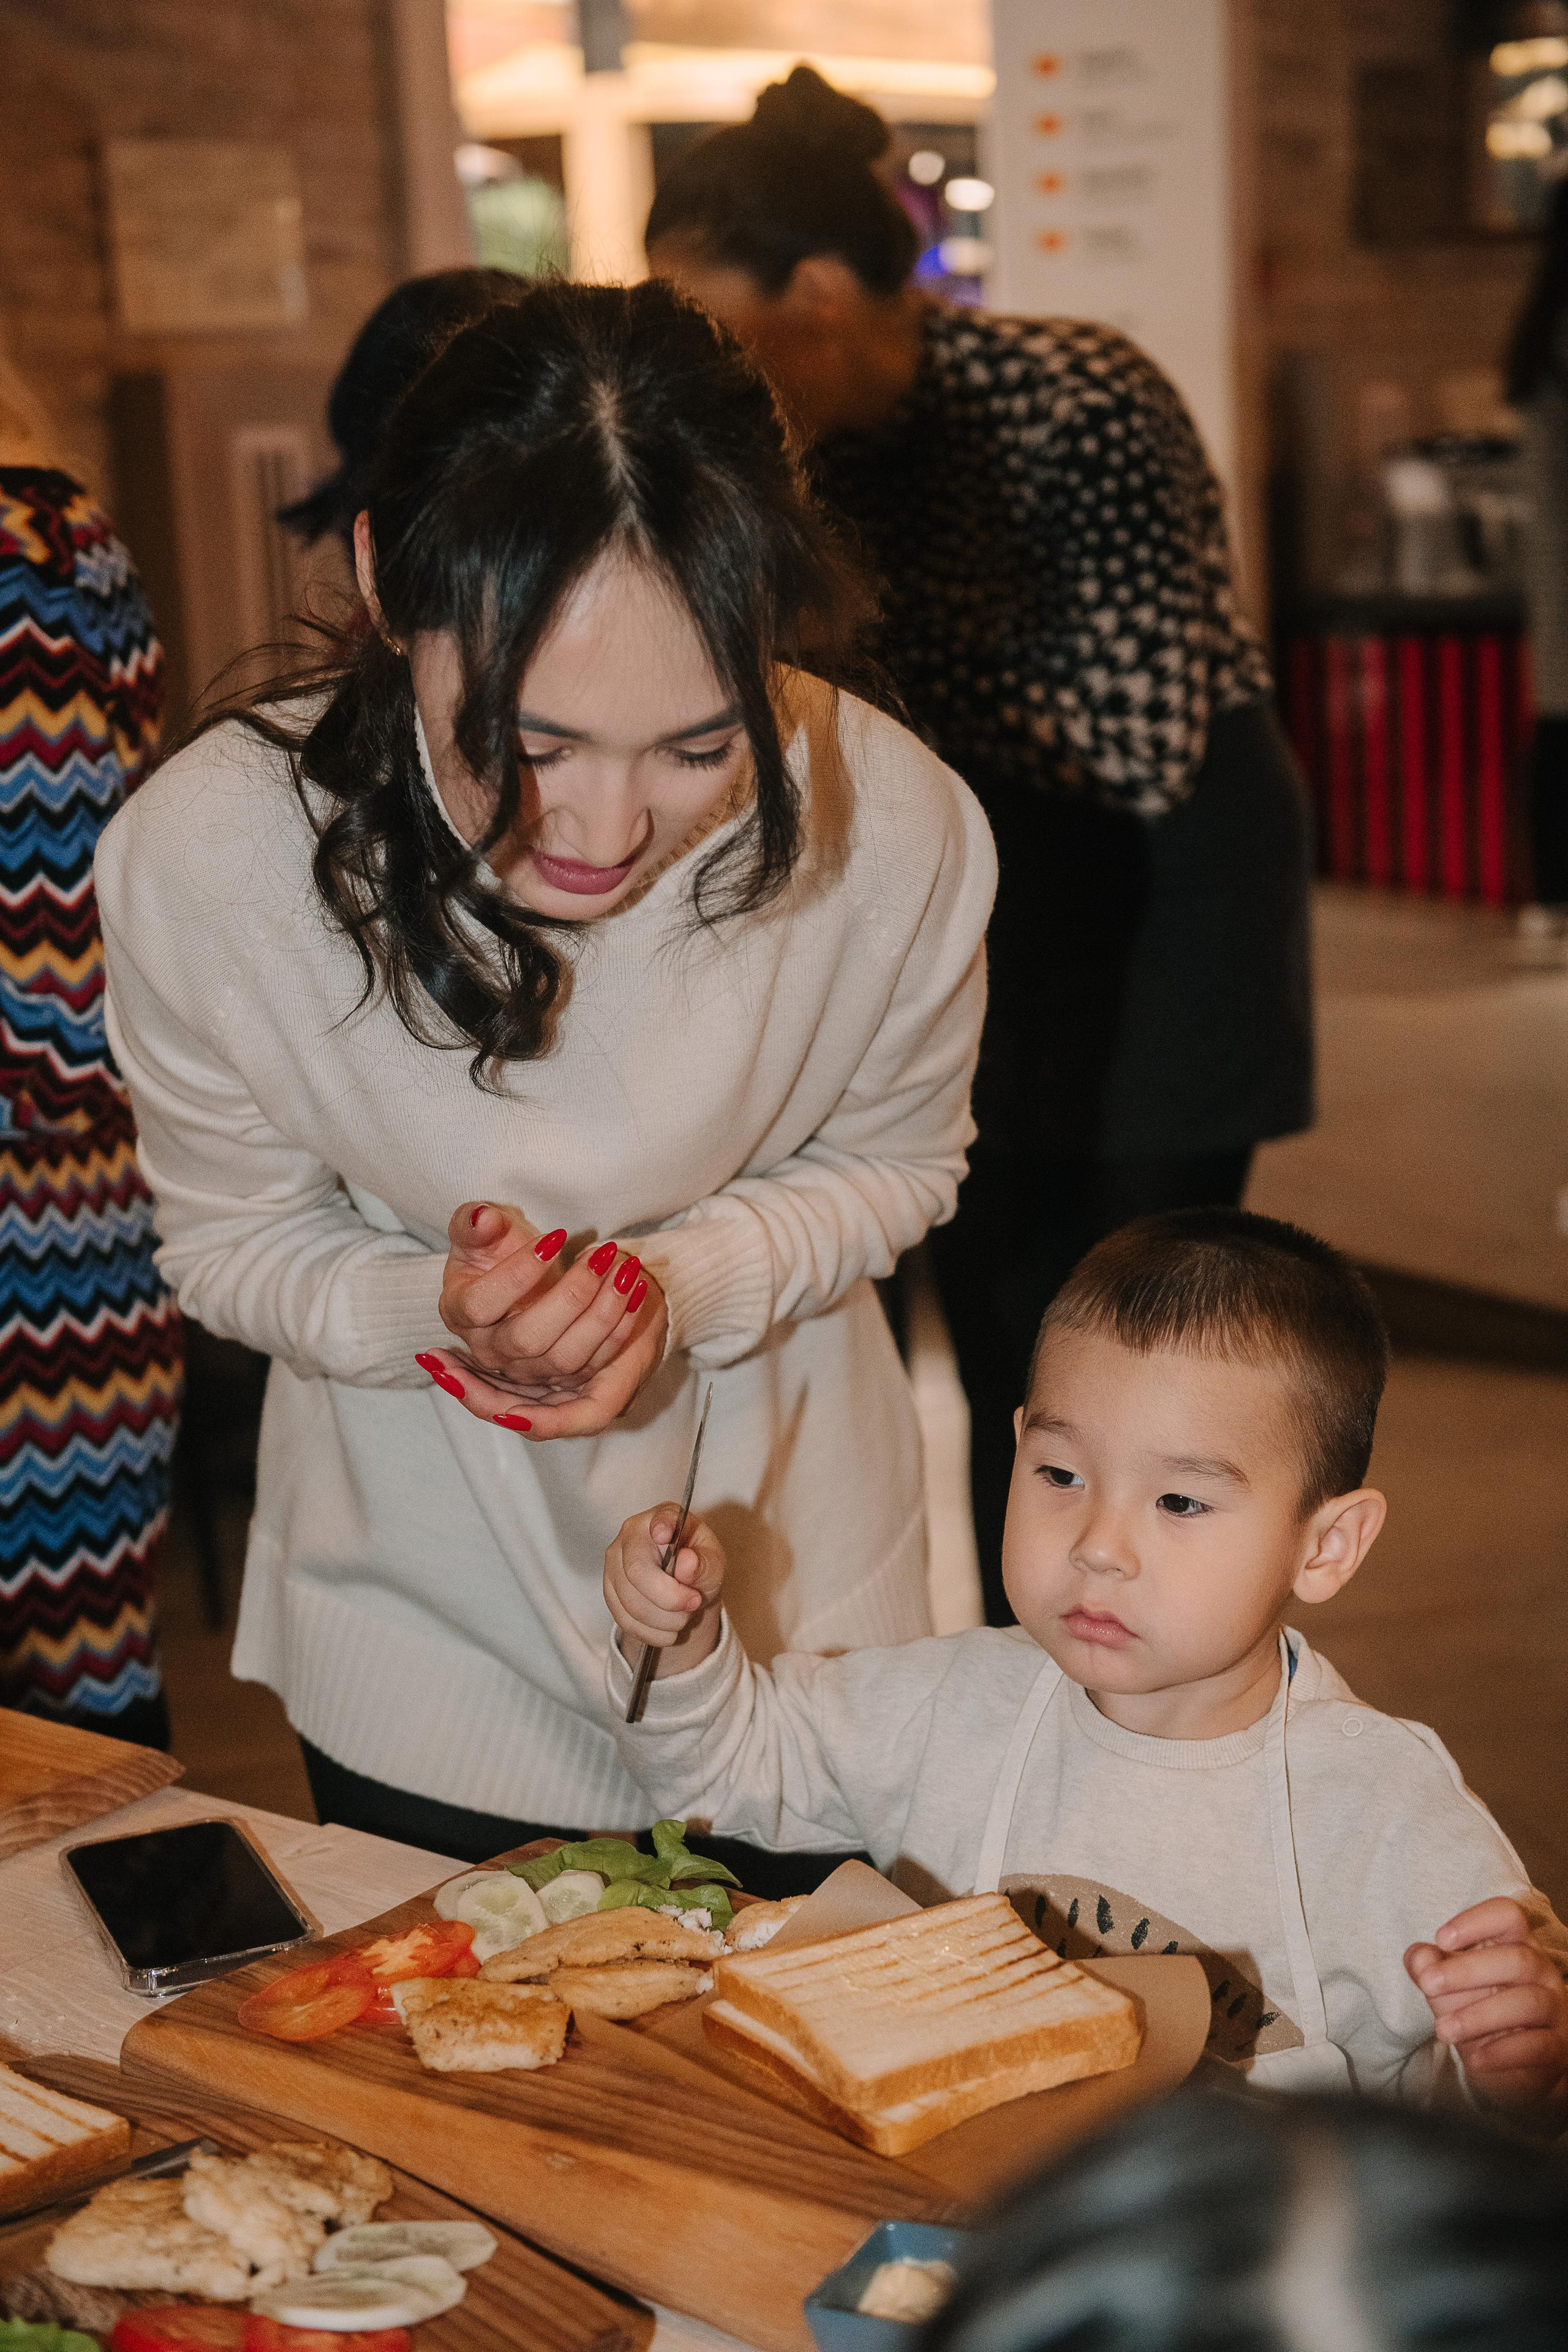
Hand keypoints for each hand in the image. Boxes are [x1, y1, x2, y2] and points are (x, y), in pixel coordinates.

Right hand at [418, 1201, 668, 1438]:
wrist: (520, 1278)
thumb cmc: (496, 1252)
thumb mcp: (480, 1233)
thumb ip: (473, 1224)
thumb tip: (482, 1217)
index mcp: (460, 1313)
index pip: (481, 1304)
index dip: (517, 1273)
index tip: (555, 1237)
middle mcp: (490, 1350)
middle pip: (528, 1338)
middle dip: (571, 1296)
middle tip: (600, 1256)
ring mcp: (527, 1369)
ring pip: (567, 1357)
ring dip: (603, 1313)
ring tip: (625, 1268)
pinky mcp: (564, 1376)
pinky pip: (595, 1362)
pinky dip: (620, 1327)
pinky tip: (636, 1288)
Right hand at [604, 1505, 725, 1677]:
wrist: (685, 1588)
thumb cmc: (698, 1566)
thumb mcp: (713, 1563)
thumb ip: (705, 1563)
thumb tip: (687, 1562)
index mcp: (663, 1518)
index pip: (661, 1519)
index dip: (662, 1526)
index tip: (665, 1534)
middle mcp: (631, 1535)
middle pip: (638, 1571)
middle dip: (670, 1598)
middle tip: (694, 1603)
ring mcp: (614, 1563)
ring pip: (631, 1601)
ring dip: (664, 1620)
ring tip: (683, 1617)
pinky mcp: (609, 1590)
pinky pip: (625, 1619)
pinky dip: (652, 1632)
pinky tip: (668, 1630)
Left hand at [1405, 1897, 1567, 2124]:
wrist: (1506, 2066)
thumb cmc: (1475, 2011)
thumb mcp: (1446, 1989)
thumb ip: (1429, 1969)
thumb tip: (1419, 1957)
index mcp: (1514, 1945)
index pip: (1508, 1916)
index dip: (1476, 1921)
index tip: (1440, 1938)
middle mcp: (1541, 1973)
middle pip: (1518, 1959)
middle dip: (1468, 1970)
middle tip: (1427, 1984)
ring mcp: (1554, 2010)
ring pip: (1527, 2002)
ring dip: (1478, 2016)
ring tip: (1442, 2029)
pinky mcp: (1557, 2048)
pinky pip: (1536, 2046)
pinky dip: (1501, 2052)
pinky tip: (1473, 2058)